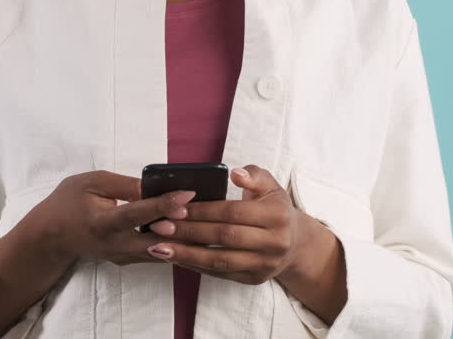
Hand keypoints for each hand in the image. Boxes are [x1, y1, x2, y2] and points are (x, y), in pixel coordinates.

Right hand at [26, 170, 198, 268]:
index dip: (164, 203)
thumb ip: (123, 184)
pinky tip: (194, 232)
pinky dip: (175, 244)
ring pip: (161, 251)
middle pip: (157, 240)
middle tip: (210, 214)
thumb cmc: (68, 203)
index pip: (139, 213)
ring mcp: (123, 257)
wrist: (51, 237)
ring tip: (209, 223)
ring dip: (184, 239)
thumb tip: (154, 184)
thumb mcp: (90, 182)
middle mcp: (116, 245)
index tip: (188, 193)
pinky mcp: (129, 260)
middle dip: (184, 229)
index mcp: (103, 223)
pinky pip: (157, 254)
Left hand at [142, 164, 320, 284]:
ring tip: (158, 247)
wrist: (294, 242)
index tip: (174, 207)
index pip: (232, 212)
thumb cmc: (273, 207)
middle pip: (223, 237)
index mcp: (276, 215)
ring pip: (220, 261)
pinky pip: (221, 274)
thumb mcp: (270, 185)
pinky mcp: (255, 279)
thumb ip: (253, 175)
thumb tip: (236, 174)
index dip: (202, 211)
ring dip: (186, 254)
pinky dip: (196, 267)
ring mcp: (265, 264)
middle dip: (188, 231)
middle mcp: (274, 242)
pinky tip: (176, 258)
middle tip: (158, 226)